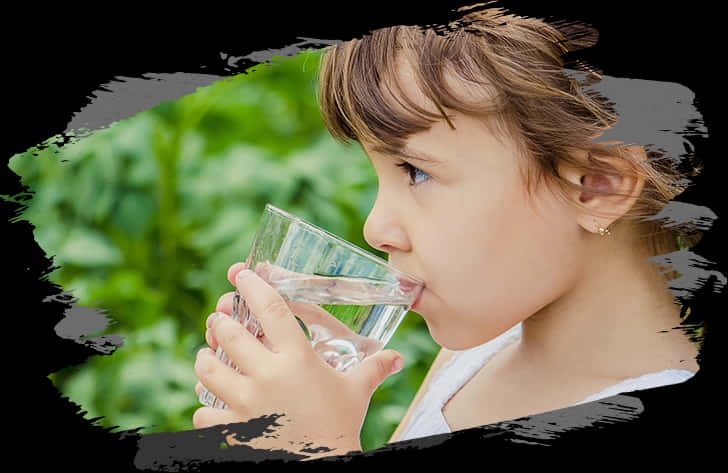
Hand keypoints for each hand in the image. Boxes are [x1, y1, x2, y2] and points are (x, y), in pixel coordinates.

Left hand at [193, 263, 404, 458]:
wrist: (323, 469)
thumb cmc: (340, 426)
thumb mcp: (357, 392)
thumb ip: (374, 369)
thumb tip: (396, 358)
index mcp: (297, 359)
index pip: (270, 309)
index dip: (253, 286)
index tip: (241, 274)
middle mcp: (268, 376)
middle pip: (228, 333)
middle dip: (220, 322)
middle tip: (220, 320)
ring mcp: (246, 404)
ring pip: (207, 369)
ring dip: (205, 360)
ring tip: (208, 357)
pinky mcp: (233, 430)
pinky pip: (204, 412)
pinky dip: (206, 408)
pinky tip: (213, 405)